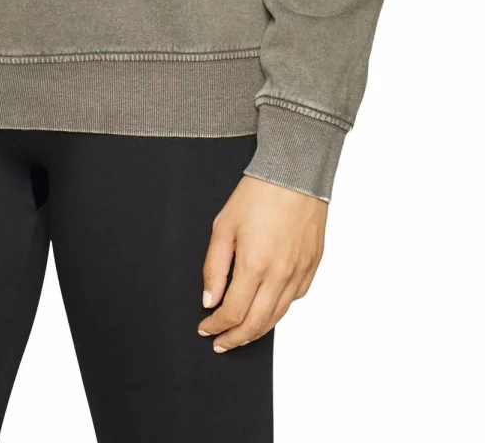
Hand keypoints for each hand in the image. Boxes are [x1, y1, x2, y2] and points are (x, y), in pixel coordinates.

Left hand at [198, 174, 326, 351]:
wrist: (295, 174)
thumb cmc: (258, 194)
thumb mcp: (223, 226)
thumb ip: (214, 268)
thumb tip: (210, 301)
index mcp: (255, 264)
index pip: (233, 312)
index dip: (216, 326)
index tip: (206, 328)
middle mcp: (281, 274)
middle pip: (256, 323)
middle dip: (235, 338)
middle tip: (221, 343)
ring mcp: (299, 272)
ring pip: (277, 316)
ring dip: (256, 330)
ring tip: (240, 335)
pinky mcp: (312, 267)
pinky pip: (294, 299)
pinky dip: (277, 311)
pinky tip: (265, 310)